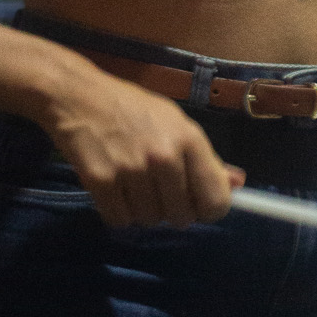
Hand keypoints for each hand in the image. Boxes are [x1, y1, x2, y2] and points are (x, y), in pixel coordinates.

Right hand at [47, 73, 243, 228]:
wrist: (78, 95)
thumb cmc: (132, 107)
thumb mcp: (175, 122)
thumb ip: (206, 157)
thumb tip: (238, 183)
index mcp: (189, 139)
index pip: (215, 201)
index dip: (207, 209)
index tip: (196, 204)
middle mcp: (164, 156)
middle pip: (182, 217)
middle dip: (171, 210)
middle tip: (157, 190)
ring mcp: (131, 170)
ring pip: (150, 220)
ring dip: (142, 210)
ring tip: (132, 184)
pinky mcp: (100, 181)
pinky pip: (120, 220)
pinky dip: (117, 211)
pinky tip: (114, 189)